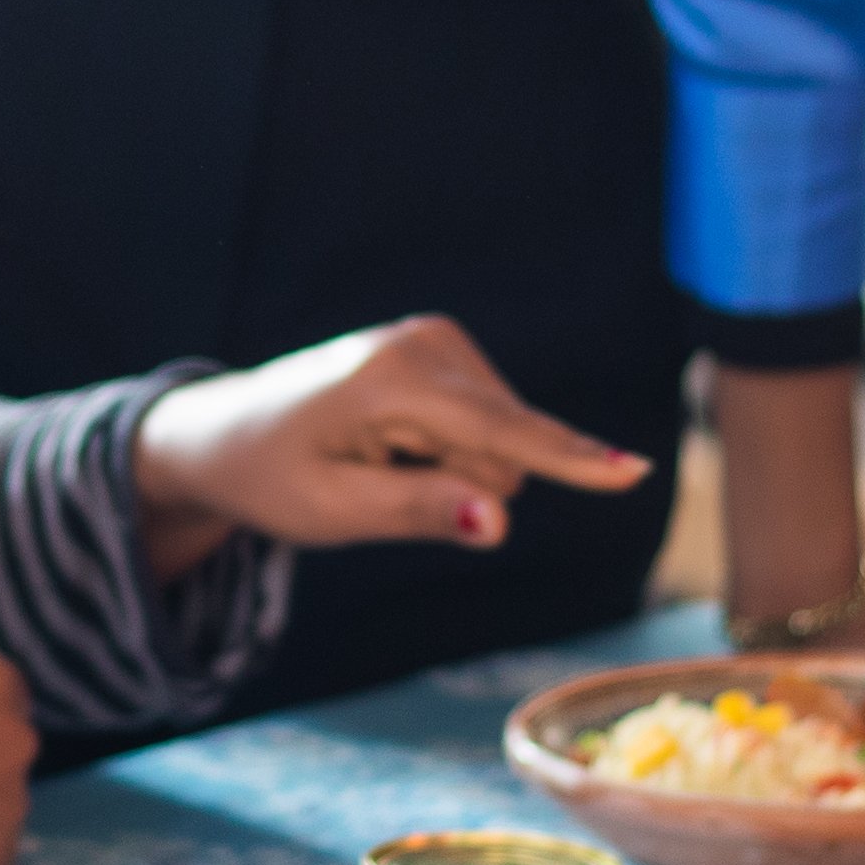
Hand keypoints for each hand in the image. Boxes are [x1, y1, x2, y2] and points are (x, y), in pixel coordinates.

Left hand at [132, 318, 654, 573]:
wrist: (230, 433)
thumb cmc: (273, 478)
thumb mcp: (333, 511)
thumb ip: (418, 513)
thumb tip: (497, 524)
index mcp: (392, 380)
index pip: (499, 433)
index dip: (568, 461)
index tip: (634, 473)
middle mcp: (427, 343)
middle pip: (505, 454)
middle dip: (455, 486)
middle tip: (372, 478)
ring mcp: (441, 340)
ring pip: (504, 445)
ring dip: (448, 468)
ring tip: (377, 457)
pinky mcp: (449, 350)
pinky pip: (490, 428)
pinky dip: (446, 448)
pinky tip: (393, 441)